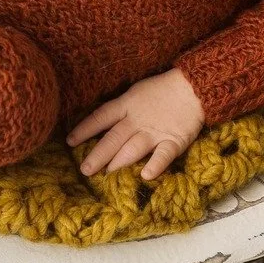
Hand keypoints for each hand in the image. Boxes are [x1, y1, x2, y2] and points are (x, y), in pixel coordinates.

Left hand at [68, 68, 205, 181]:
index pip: (101, 117)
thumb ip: (120, 108)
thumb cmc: (162, 89)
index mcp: (127, 105)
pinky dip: (155, 165)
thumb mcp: (135, 92)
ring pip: (133, 148)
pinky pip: (163, 155)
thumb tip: (101, 123)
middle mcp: (137, 120)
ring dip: (119, 162)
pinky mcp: (174, 140)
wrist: (194, 86)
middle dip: (98, 155)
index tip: (69, 141)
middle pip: (113, 138)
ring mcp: (155, 131)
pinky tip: (145, 175)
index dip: (84, 129)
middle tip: (85, 170)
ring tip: (107, 174)